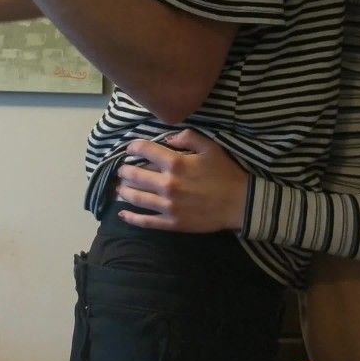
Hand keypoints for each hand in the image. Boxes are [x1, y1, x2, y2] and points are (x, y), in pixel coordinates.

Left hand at [115, 129, 249, 233]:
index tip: (130, 149)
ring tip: (120, 188)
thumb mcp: (210, 147)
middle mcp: (167, 184)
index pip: (144, 150)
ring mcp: (167, 206)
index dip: (133, 148)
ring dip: (124, 191)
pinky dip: (131, 218)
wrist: (240, 204)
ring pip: (136, 198)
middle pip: (135, 175)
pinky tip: (122, 214)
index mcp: (175, 163)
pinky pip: (145, 221)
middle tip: (122, 170)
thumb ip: (188, 138)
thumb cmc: (226, 173)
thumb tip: (167, 138)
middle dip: (125, 171)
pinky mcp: (172, 223)